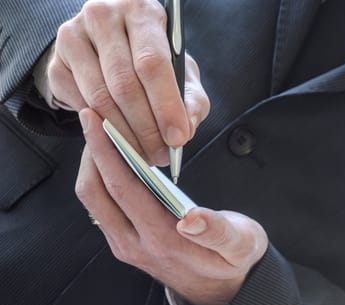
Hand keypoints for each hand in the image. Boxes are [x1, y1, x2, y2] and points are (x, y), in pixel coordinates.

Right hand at [48, 0, 209, 165]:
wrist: (108, 46)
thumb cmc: (151, 58)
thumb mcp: (180, 72)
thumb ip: (191, 99)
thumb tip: (186, 129)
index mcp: (140, 12)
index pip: (152, 63)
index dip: (166, 105)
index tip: (177, 138)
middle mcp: (102, 17)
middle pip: (124, 85)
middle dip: (146, 129)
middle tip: (161, 155)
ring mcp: (73, 39)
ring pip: (99, 99)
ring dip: (125, 136)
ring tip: (144, 154)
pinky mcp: (56, 64)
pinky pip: (80, 106)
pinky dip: (102, 130)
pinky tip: (120, 140)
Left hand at [75, 108, 267, 304]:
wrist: (219, 292)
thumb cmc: (232, 261)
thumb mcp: (240, 245)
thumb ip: (217, 232)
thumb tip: (190, 218)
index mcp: (162, 240)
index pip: (124, 190)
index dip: (107, 153)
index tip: (97, 122)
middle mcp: (134, 244)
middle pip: (95, 193)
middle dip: (91, 152)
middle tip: (95, 118)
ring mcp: (126, 244)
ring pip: (93, 200)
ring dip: (92, 164)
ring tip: (101, 134)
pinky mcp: (125, 241)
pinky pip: (101, 206)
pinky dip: (100, 177)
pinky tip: (112, 158)